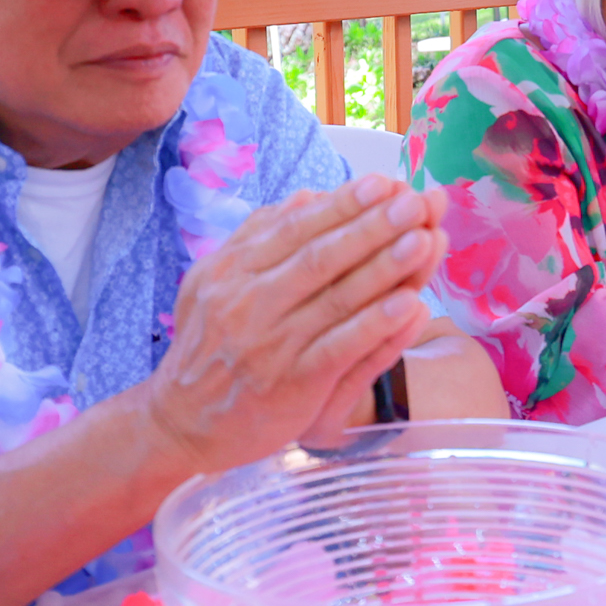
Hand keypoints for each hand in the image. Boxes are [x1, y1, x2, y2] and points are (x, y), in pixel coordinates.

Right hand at [136, 175, 445, 474]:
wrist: (180, 422)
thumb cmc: (210, 345)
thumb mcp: (215, 282)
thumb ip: (261, 236)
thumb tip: (309, 195)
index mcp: (232, 269)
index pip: (297, 227)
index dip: (344, 204)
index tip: (384, 182)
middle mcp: (248, 302)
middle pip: (321, 256)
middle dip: (373, 226)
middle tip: (416, 202)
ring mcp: (270, 344)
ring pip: (336, 299)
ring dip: (385, 267)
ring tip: (426, 240)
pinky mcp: (291, 384)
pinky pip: (339, 349)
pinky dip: (375, 326)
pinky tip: (409, 305)